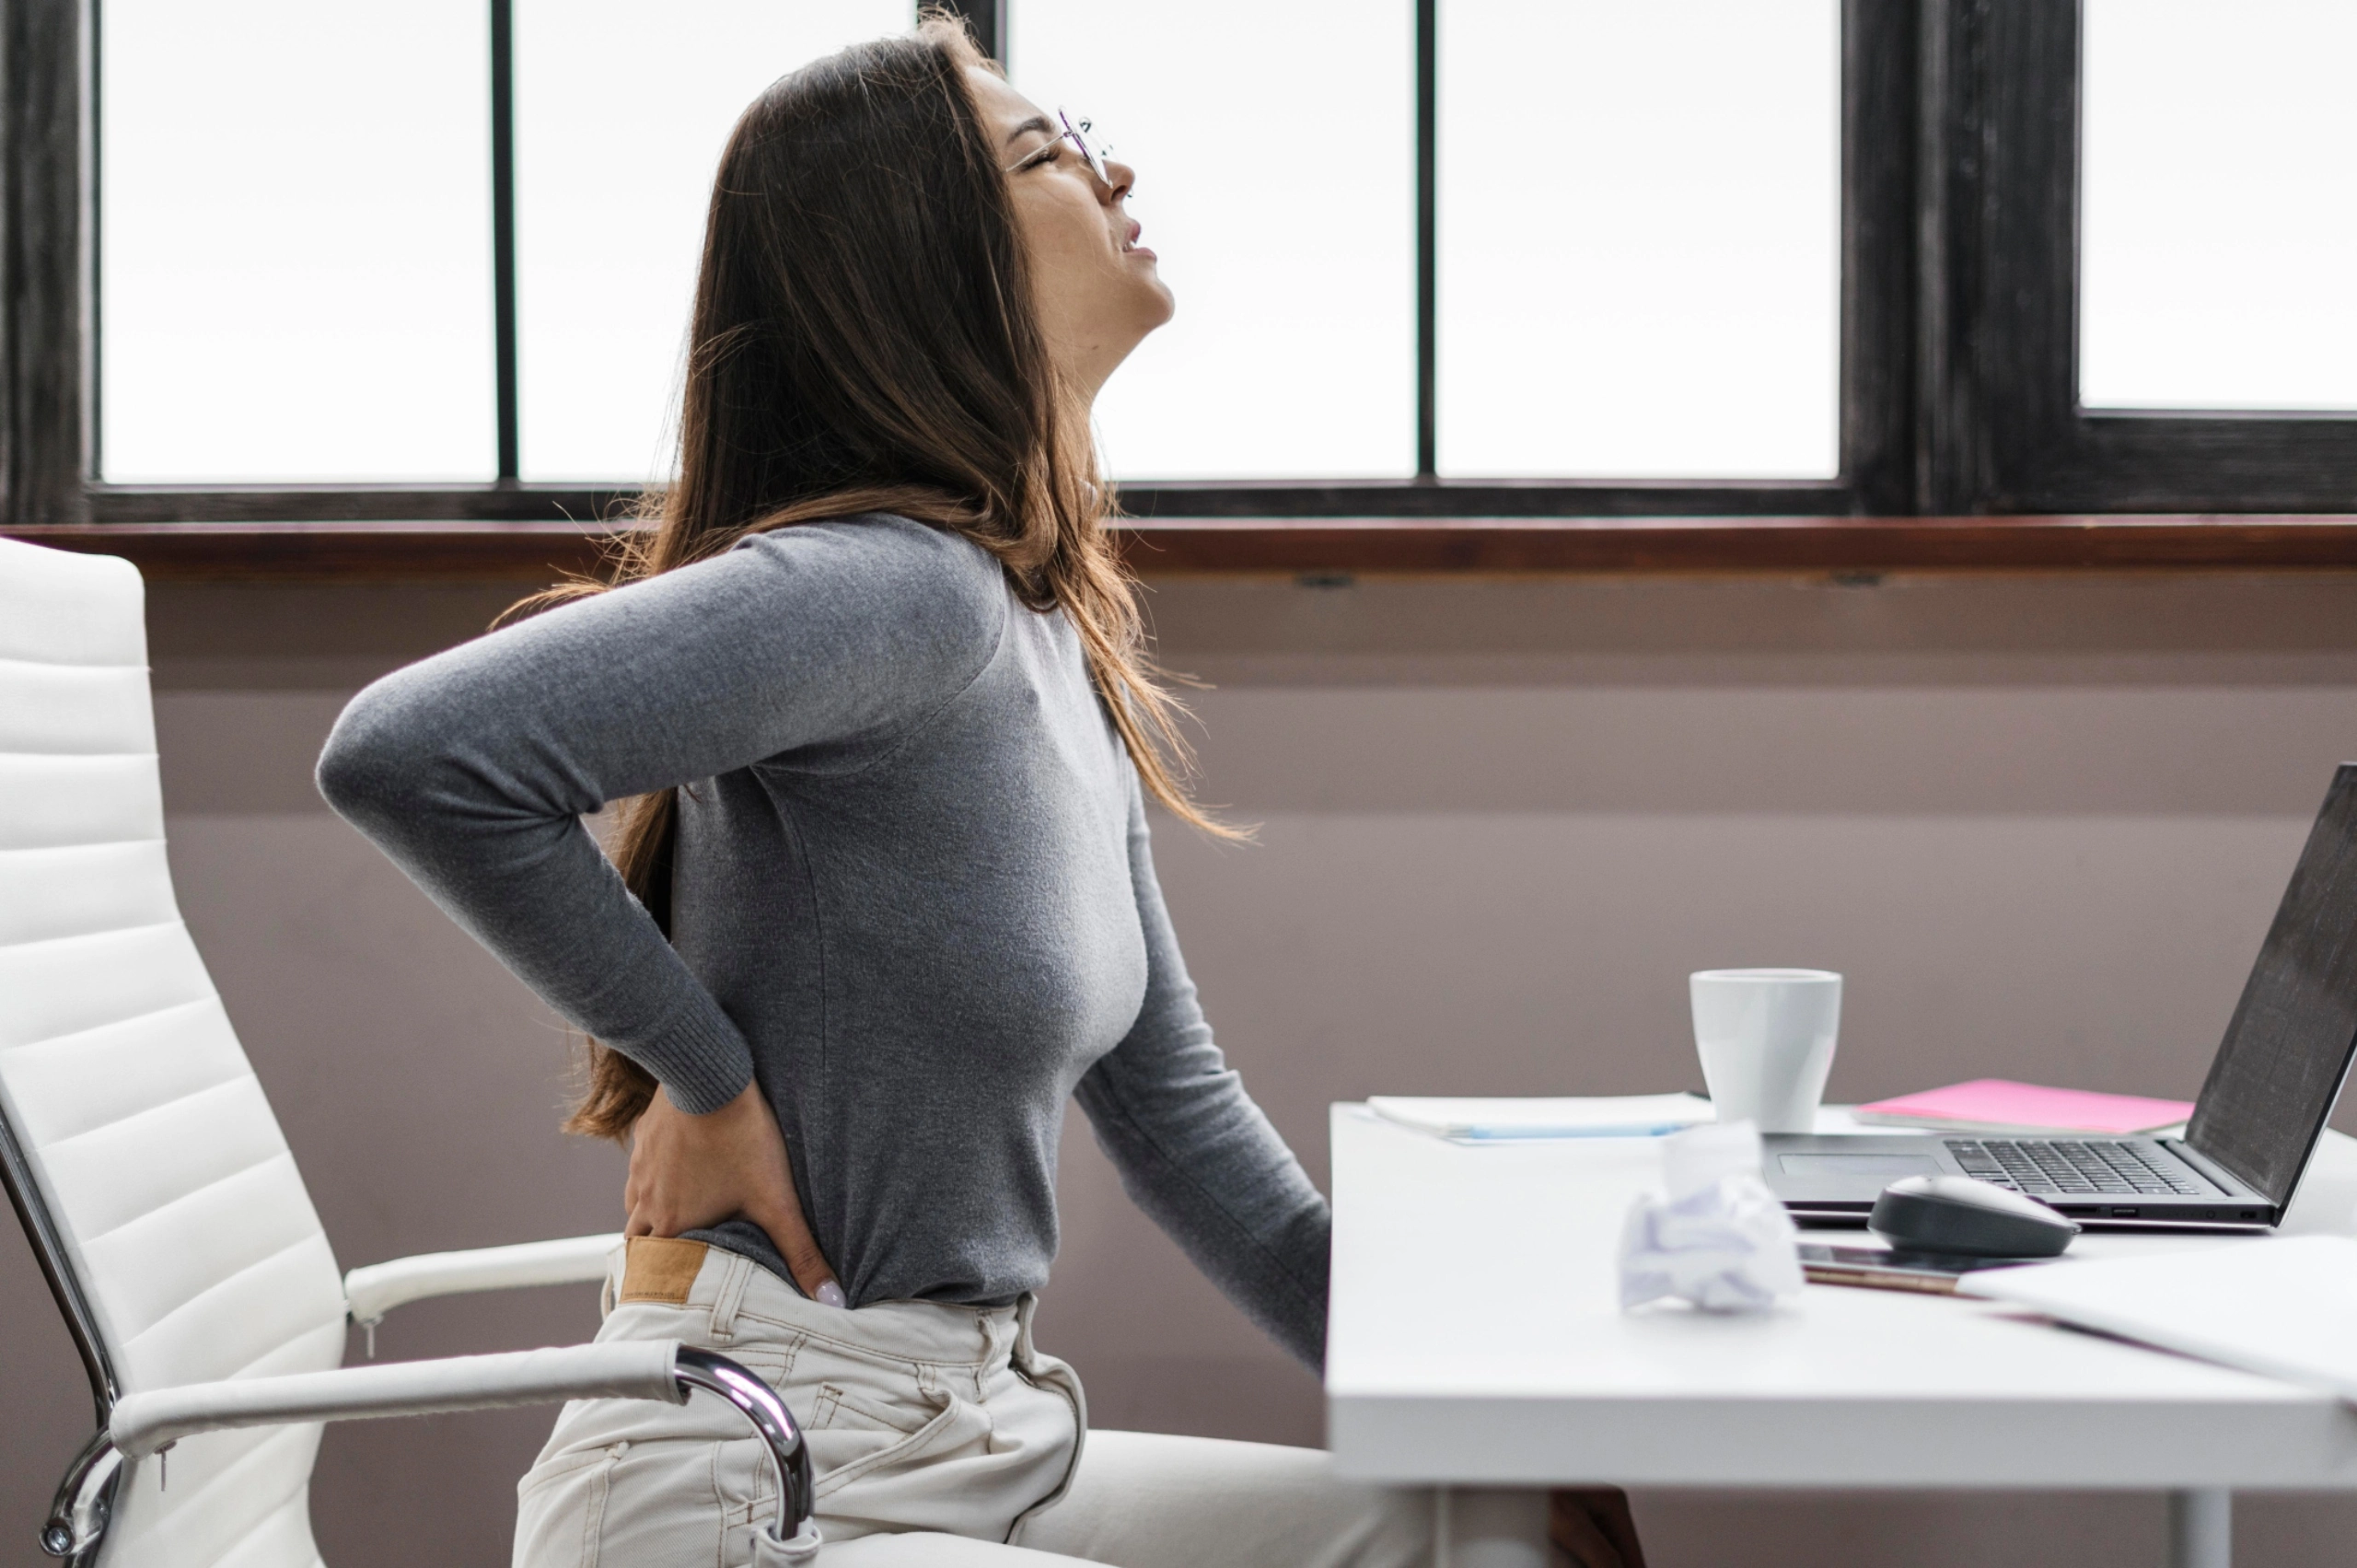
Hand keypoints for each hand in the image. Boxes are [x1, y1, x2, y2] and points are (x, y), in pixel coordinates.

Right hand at [624, 1081, 844, 1307]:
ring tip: (677, 1217)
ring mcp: (640, 1167)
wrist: (709, 1078)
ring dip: (651, 1214)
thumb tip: (831, 1301)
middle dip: (655, 1252)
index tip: (672, 1293)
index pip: (655, 1270)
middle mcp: (645, 1200)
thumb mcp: (776, 1200)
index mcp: (672, 1224)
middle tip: (674, 1260)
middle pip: (638, 1240)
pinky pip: (640, 1166)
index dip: (664, 1282)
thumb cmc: (742, 1139)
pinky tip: (677, 1167)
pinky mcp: (644, 1136)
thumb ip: (801, 1252)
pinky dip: (653, 1177)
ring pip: (635, 1203)